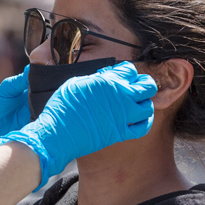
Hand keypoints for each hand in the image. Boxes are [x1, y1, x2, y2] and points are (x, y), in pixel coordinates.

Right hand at [0, 62, 156, 190]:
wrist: (57, 134)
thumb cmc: (61, 108)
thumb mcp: (75, 84)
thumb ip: (94, 79)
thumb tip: (103, 79)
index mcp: (108, 82)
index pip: (130, 70)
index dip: (126, 72)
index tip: (121, 76)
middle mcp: (120, 97)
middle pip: (147, 86)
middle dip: (144, 84)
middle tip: (137, 87)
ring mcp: (123, 117)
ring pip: (148, 107)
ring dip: (145, 103)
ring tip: (137, 103)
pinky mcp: (120, 133)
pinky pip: (143, 127)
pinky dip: (145, 122)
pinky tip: (140, 119)